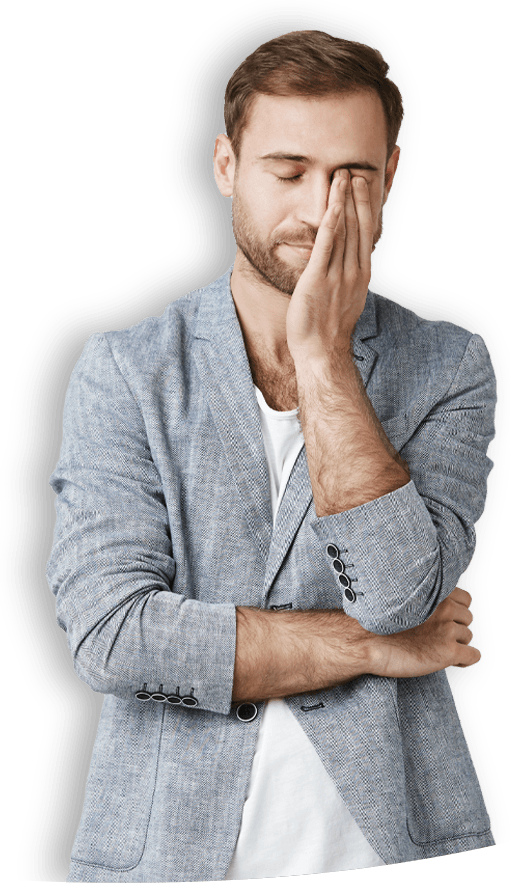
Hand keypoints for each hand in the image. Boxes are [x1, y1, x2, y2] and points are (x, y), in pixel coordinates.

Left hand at [285, 169, 372, 364]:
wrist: (322, 351)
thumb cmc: (328, 328)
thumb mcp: (344, 297)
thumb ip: (345, 276)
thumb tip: (345, 263)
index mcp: (361, 273)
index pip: (368, 232)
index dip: (368, 207)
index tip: (368, 184)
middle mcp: (354, 271)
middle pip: (360, 226)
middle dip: (359, 197)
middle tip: (357, 170)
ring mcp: (338, 275)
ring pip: (346, 231)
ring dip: (345, 201)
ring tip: (344, 176)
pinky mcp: (319, 279)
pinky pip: (327, 246)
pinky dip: (332, 222)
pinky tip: (333, 204)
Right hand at [368, 587, 481, 678]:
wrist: (364, 641)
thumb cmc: (377, 621)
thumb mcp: (403, 600)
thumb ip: (423, 599)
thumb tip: (440, 607)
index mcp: (434, 593)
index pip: (464, 599)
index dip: (454, 611)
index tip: (442, 620)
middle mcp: (445, 608)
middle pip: (467, 618)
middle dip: (455, 627)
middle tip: (437, 637)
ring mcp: (448, 630)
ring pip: (467, 636)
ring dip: (456, 643)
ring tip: (437, 649)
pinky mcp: (448, 652)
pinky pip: (473, 656)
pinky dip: (465, 659)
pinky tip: (452, 661)